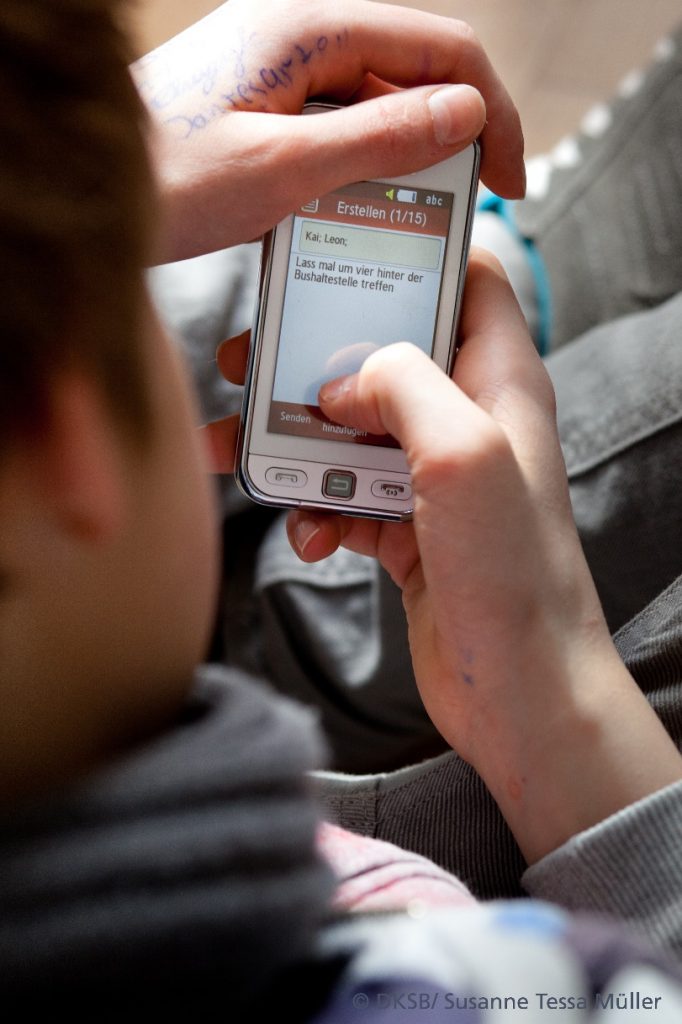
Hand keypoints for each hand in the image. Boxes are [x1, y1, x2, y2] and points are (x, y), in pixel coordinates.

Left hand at [133, 0, 523, 260]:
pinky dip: (362, 170)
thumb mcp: (285, 168)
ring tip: (416, 223)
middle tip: (469, 209)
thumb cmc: (164, 181)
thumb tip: (466, 113)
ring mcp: (281, 71)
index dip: (493, 111)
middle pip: (413, 74)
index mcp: (311, 29)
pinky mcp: (265, 106)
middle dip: (454, 138)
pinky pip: (336, 129)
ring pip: (377, 106)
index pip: (442, 49)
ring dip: (406, 160)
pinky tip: (359, 214)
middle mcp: (300, 36)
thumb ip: (381, 137)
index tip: (510, 178)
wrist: (86, 201)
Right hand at [212, 249, 681, 862]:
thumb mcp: (461, 450)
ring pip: (351, 431)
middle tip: (250, 363)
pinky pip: (346, 498)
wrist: (517, 688)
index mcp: (500, 381)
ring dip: (295, 444)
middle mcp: (469, 420)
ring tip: (240, 455)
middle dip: (314, 360)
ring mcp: (436, 478)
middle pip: (384, 357)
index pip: (470, 281)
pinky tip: (307, 539)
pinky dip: (317, 512)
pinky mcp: (408, 528)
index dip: (414, 254)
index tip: (341, 250)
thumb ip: (401, 383)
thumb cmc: (512, 571)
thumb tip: (342, 380)